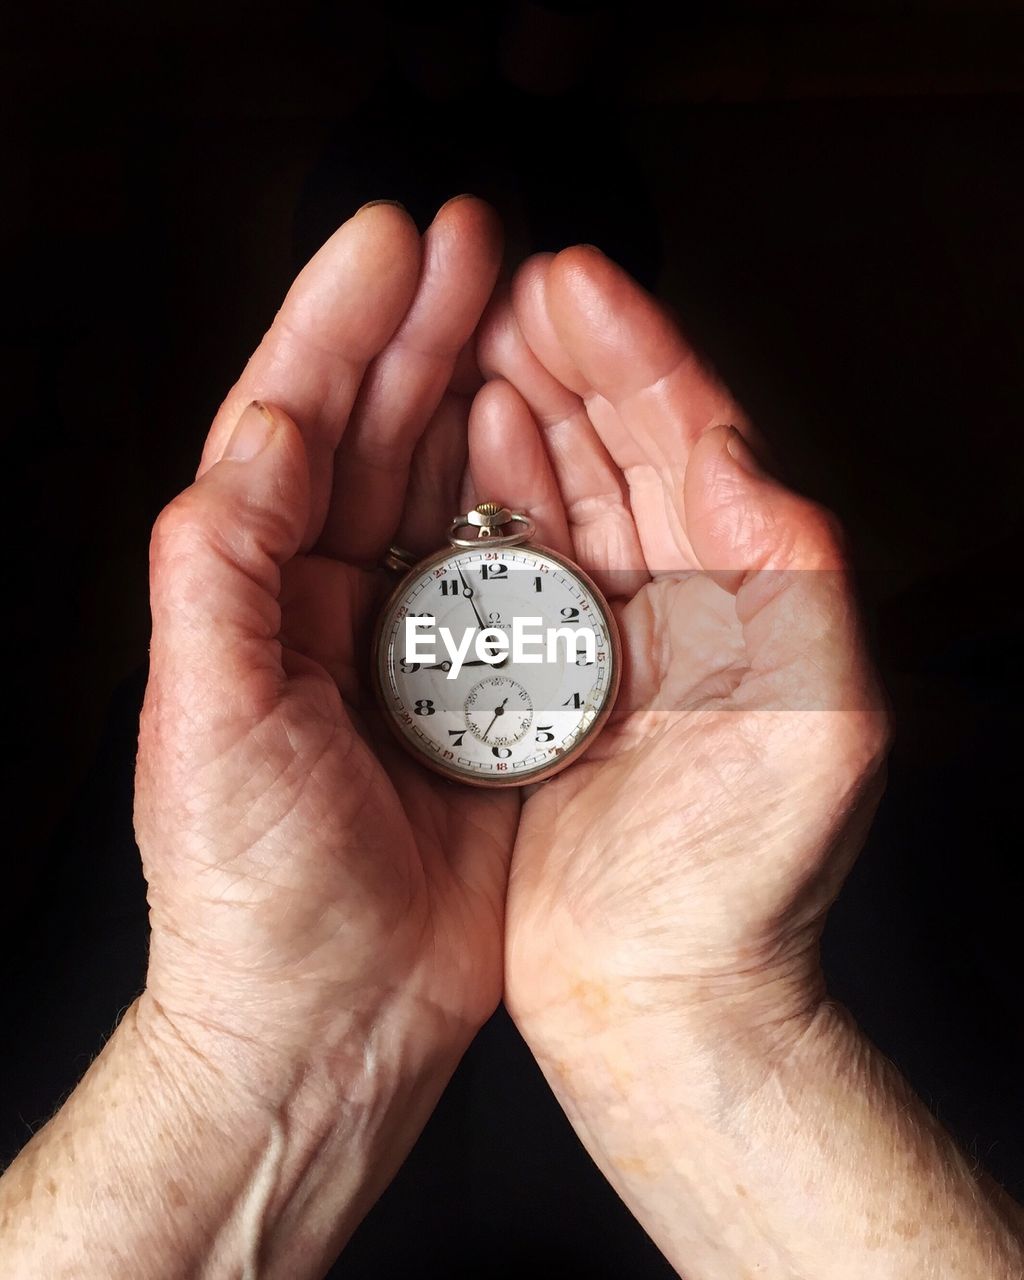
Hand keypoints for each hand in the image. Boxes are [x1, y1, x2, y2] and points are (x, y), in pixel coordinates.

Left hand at [136, 196, 514, 1092]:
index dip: (333, 327)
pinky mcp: (486, 692)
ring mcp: (416, 641)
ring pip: (451, 488)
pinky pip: (519, 574)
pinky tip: (568, 441)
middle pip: (375, 436)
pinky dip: (543, 502)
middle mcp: (331, 601)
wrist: (330, 1021)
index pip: (287, 429)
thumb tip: (268, 426)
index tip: (391, 241)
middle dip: (421, 332)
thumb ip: (218, 571)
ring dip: (486, 392)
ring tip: (530, 306)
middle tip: (477, 240)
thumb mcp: (204, 725)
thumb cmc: (249, 892)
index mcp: (255, 594)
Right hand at [472, 246, 889, 1057]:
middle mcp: (677, 596)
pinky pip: (505, 564)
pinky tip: (453, 445)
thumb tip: (738, 452)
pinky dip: (482, 497)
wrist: (663, 993)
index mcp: (747, 590)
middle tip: (500, 281)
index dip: (635, 350)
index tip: (573, 280)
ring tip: (467, 333)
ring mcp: (599, 633)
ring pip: (559, 488)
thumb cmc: (745, 879)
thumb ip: (795, 577)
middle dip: (564, 355)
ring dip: (517, 406)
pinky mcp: (533, 681)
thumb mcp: (820, 721)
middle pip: (619, 443)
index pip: (693, 437)